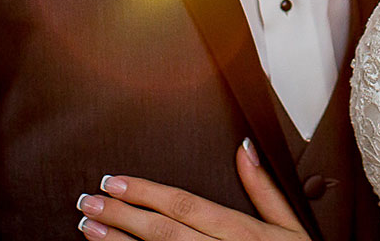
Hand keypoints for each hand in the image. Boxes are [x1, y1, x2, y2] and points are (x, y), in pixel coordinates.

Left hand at [76, 140, 309, 240]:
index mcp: (242, 232)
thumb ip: (265, 189)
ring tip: (89, 227)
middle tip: (88, 200)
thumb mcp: (291, 227)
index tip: (115, 180)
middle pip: (163, 232)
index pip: (184, 206)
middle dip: (122, 214)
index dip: (146, 193)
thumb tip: (244, 148)